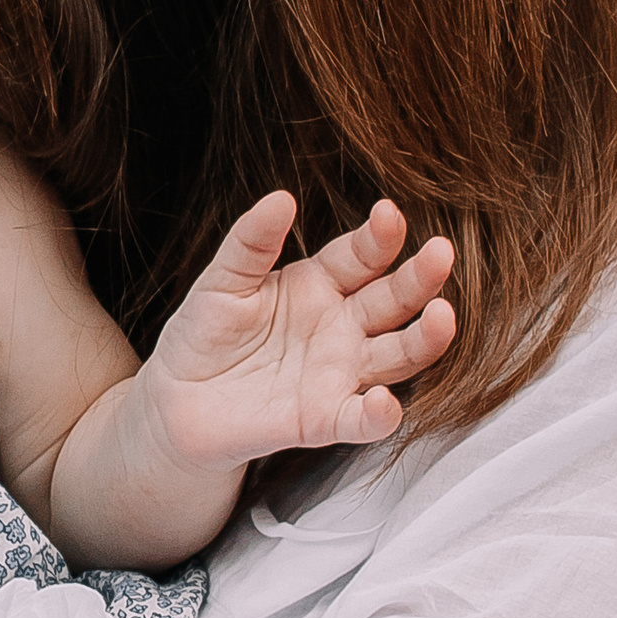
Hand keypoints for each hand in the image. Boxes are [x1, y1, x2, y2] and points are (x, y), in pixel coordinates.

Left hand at [140, 195, 456, 467]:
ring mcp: (339, 374)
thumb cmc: (204, 334)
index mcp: (321, 284)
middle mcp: (343, 327)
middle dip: (419, 278)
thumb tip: (281, 198)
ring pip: (397, 355)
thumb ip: (251, 242)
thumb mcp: (223, 280)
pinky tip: (384, 404)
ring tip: (442, 317)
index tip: (388, 214)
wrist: (174, 400)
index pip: (362, 256)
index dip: (379, 237)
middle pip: (394, 300)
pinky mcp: (322, 419)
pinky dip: (377, 415)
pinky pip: (360, 419)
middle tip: (440, 253)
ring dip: (423, 339)